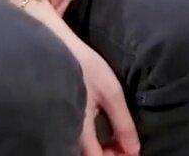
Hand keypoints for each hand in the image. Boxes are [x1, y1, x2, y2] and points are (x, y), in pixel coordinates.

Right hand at [58, 21, 140, 155]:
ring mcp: (65, 121)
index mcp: (79, 129)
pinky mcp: (64, 112)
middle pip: (90, 154)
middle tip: (127, 148)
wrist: (54, 44)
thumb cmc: (82, 66)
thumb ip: (122, 123)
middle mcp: (68, 130)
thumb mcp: (110, 93)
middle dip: (110, 154)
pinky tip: (105, 132)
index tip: (131, 154)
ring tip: (119, 142)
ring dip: (103, 148)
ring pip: (85, 147)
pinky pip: (80, 136)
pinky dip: (94, 140)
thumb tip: (134, 149)